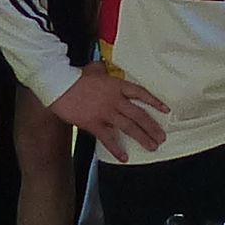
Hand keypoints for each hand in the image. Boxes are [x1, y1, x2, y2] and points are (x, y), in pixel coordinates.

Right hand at [49, 62, 170, 155]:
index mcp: (117, 85)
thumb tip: (102, 67)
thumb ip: (101, 70)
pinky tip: (124, 157)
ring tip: (152, 146)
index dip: (154, 102)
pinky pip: (108, 138)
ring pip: (129, 127)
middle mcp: (115, 100)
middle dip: (152, 127)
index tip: (165, 110)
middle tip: (161, 137)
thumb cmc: (75, 77)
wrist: (59, 86)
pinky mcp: (94, 124)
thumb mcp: (93, 69)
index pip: (141, 93)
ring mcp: (106, 112)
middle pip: (139, 114)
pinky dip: (117, 149)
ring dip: (142, 137)